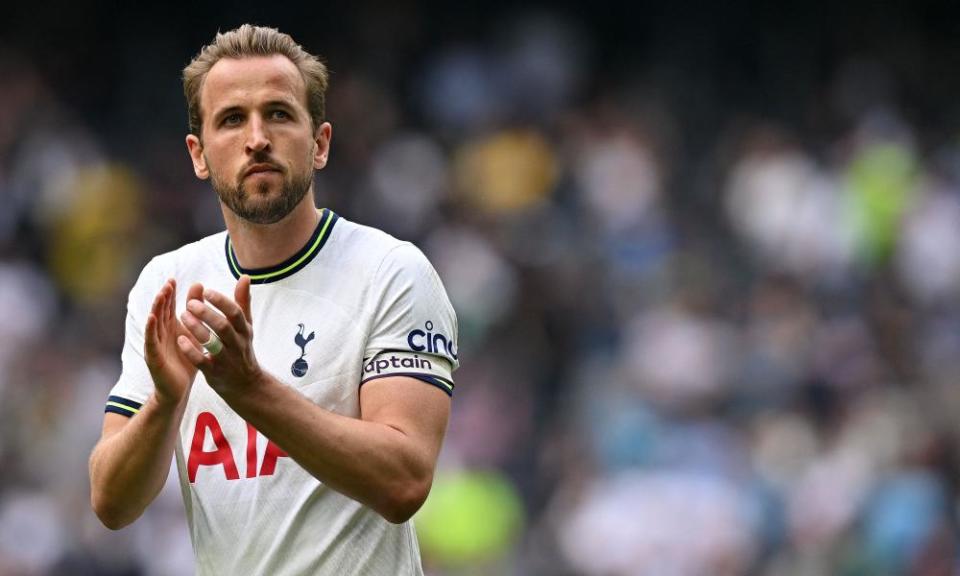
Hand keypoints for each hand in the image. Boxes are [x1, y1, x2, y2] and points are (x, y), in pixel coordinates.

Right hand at [144, 279, 202, 405]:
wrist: (179, 389)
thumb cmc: (186, 359)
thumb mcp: (194, 334)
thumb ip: (197, 313)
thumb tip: (200, 287)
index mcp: (171, 328)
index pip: (169, 307)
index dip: (170, 294)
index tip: (174, 279)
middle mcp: (161, 333)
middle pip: (160, 311)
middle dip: (163, 297)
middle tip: (169, 283)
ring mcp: (155, 345)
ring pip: (154, 323)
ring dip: (156, 308)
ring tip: (161, 295)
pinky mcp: (153, 357)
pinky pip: (151, 341)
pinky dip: (150, 328)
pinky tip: (152, 318)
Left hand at [177, 275, 262, 395]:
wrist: (247, 385)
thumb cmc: (243, 349)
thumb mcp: (246, 326)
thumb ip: (243, 302)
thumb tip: (245, 277)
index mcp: (244, 330)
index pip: (235, 313)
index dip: (221, 301)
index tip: (206, 291)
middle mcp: (237, 344)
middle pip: (223, 326)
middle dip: (206, 314)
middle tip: (190, 304)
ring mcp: (226, 359)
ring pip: (212, 342)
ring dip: (196, 329)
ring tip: (182, 316)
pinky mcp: (214, 372)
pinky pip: (202, 361)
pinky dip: (191, 350)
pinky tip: (180, 340)